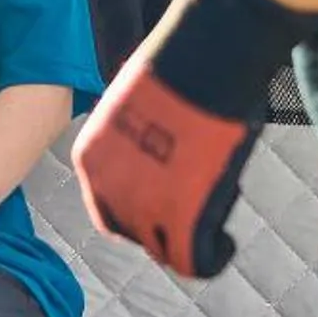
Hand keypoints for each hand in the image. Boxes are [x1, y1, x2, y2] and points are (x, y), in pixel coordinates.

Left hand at [72, 64, 261, 279]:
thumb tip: (161, 151)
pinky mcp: (180, 216)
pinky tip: (226, 244)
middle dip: (164, 228)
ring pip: (163, 249)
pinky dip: (212, 258)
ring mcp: (141, 205)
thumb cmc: (184, 69)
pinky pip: (193, 260)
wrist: (207, 57)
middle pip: (132, 232)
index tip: (169, 201)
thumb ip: (141, 139)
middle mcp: (107, 186)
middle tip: (197, 211)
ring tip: (217, 211)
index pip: (107, 208)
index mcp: (91, 157)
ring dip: (191, 241)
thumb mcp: (142, 106)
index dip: (140, 211)